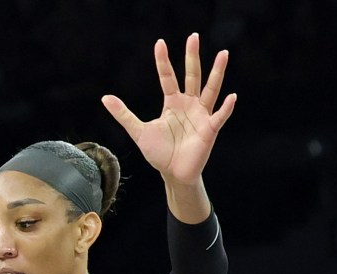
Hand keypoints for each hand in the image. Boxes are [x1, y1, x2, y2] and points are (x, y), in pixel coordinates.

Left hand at [101, 33, 235, 186]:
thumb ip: (124, 114)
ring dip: (216, 73)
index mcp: (173, 103)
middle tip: (193, 37)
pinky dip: (225, 107)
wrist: (173, 173)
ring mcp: (201, 115)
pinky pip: (219, 116)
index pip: (167, 77)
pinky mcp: (209, 129)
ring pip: (210, 89)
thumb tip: (105, 97)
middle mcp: (189, 104)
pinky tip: (231, 96)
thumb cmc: (159, 152)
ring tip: (223, 54)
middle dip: (192, 57)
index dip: (163, 61)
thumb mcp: (138, 131)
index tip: (159, 43)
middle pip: (191, 76)